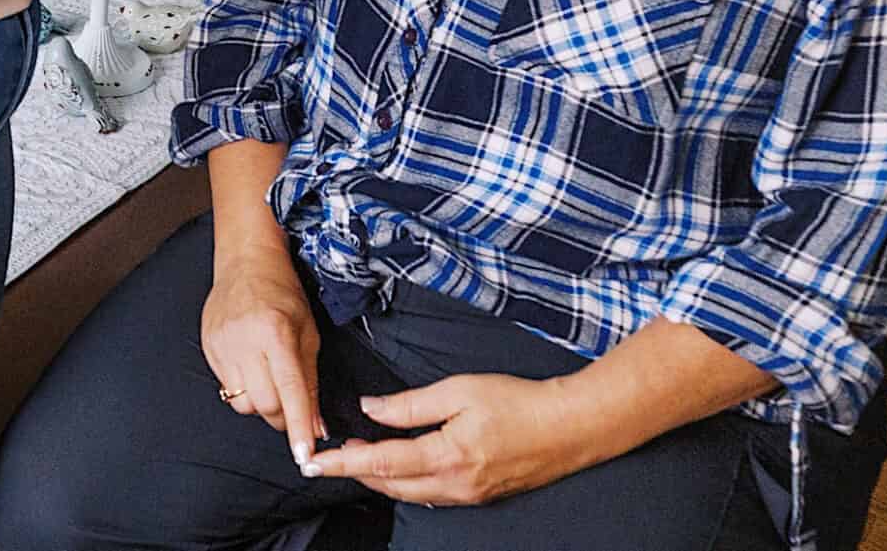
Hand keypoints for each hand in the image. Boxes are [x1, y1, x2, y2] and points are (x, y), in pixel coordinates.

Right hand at [202, 242, 323, 468]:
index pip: (290, 391)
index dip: (298, 427)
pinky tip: (250, 368)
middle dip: (282, 417)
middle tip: (292, 410)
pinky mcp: (207, 348)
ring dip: (260, 404)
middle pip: (265, 404)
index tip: (304, 454)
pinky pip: (226, 388)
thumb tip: (316, 425)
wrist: (245, 262)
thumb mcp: (308, 334)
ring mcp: (222, 345)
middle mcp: (245, 340)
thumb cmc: (283, 293)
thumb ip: (311, 382)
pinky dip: (243, 389)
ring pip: (242, 403)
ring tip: (268, 382)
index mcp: (276, 332)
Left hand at [308, 373, 595, 505]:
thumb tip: (370, 409)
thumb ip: (410, 404)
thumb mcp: (459, 391)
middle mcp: (455, 485)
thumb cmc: (517, 402)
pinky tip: (397, 467)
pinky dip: (406, 482)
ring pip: (410, 494)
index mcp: (446, 457)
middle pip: (391, 486)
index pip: (382, 463)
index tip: (315, 461)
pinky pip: (432, 494)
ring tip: (356, 457)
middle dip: (357, 472)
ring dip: (380, 478)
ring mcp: (469, 495)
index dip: (344, 462)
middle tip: (331, 454)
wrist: (571, 427)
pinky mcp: (480, 495)